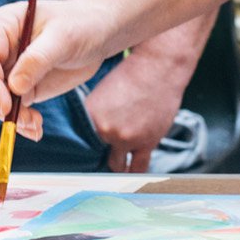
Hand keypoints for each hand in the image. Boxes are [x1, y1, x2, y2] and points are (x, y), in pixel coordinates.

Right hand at [0, 0, 116, 139]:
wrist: (98, 33)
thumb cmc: (80, 25)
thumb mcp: (63, 38)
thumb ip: (38, 60)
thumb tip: (14, 87)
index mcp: (4, 25)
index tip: (6, 105)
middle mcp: (1, 47)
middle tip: (21, 120)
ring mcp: (10, 68)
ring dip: (10, 116)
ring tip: (35, 125)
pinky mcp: (22, 87)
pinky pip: (12, 108)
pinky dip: (21, 122)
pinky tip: (36, 129)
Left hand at [82, 52, 190, 173]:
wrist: (158, 67)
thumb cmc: (131, 75)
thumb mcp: (102, 91)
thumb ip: (94, 115)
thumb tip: (91, 135)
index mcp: (89, 114)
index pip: (80, 141)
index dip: (84, 147)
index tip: (87, 151)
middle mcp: (105, 129)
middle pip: (96, 155)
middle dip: (101, 154)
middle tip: (104, 155)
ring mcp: (126, 137)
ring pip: (116, 165)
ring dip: (117, 165)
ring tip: (118, 164)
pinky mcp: (146, 143)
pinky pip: (138, 168)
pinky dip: (133, 171)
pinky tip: (131, 172)